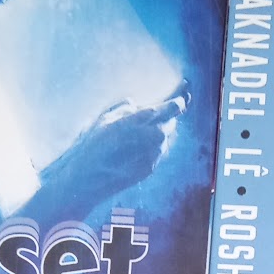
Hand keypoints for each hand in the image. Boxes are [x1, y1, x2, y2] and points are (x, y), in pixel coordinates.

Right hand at [40, 97, 180, 213]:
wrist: (90, 177)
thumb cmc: (93, 145)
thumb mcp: (105, 118)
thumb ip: (125, 109)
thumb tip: (135, 105)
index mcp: (143, 119)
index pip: (173, 107)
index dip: (180, 100)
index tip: (183, 96)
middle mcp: (154, 135)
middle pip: (170, 122)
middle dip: (163, 118)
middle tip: (147, 120)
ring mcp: (154, 153)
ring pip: (163, 138)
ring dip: (155, 135)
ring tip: (132, 139)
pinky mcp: (151, 167)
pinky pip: (156, 153)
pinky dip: (149, 149)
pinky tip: (131, 152)